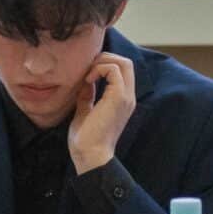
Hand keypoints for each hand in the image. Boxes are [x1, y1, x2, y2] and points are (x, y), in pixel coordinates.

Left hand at [68, 54, 135, 173]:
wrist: (89, 155)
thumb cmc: (86, 139)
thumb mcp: (85, 111)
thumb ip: (87, 95)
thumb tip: (84, 81)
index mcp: (122, 100)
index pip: (122, 70)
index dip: (104, 63)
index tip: (86, 73)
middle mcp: (128, 96)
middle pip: (126, 62)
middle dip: (104, 58)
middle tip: (87, 69)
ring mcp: (125, 96)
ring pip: (123, 62)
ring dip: (102, 62)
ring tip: (87, 74)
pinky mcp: (119, 97)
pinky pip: (113, 70)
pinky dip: (99, 69)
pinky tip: (87, 80)